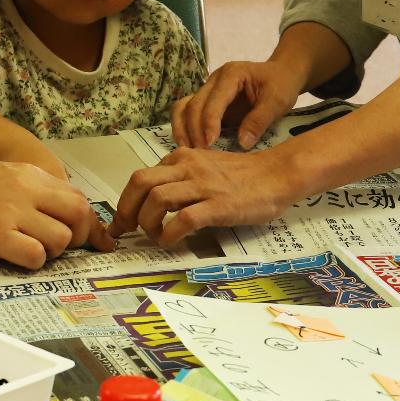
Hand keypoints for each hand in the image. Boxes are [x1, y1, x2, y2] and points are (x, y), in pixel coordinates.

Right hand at [0, 162, 113, 268]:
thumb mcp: (2, 175)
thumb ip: (31, 190)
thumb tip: (57, 213)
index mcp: (29, 174)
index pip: (77, 197)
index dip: (80, 221)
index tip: (71, 233)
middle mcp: (26, 189)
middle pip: (79, 214)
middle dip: (75, 236)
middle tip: (56, 246)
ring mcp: (12, 212)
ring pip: (61, 239)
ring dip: (52, 252)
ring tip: (31, 250)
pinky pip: (35, 256)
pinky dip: (32, 262)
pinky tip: (16, 257)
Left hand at [112, 144, 304, 247]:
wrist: (277, 174)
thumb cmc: (242, 175)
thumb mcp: (204, 167)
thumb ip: (181, 179)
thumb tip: (155, 202)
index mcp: (181, 158)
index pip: (141, 176)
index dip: (126, 201)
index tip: (123, 221)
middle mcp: (187, 167)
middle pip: (140, 182)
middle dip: (126, 209)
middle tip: (126, 230)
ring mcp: (203, 185)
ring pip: (157, 199)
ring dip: (147, 223)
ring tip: (154, 236)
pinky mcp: (218, 205)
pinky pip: (184, 219)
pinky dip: (170, 234)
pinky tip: (171, 242)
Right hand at [171, 57, 305, 149]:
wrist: (281, 74)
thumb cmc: (281, 84)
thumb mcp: (277, 101)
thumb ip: (259, 120)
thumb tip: (242, 144)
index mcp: (231, 75)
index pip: (213, 100)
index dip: (209, 122)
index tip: (210, 143)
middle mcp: (214, 80)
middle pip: (193, 104)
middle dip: (194, 130)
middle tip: (201, 154)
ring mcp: (208, 90)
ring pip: (183, 107)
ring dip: (182, 128)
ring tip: (188, 149)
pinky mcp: (208, 102)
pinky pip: (188, 113)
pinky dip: (184, 128)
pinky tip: (189, 144)